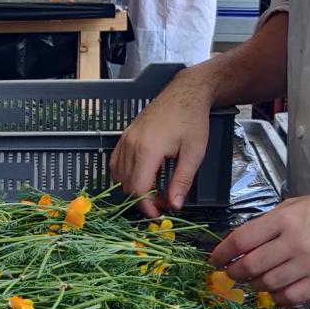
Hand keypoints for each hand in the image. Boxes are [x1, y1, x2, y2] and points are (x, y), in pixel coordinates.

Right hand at [110, 64, 218, 217]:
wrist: (185, 93)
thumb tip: (174, 206)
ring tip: (156, 189)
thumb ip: (182, 181)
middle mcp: (131, 145)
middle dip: (143, 199)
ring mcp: (125, 139)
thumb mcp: (194, 154)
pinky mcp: (124, 136)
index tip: (158, 215)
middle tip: (164, 200)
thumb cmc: (192, 121)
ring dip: (135, 188)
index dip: (147, 206)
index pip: (138, 189)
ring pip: (120, 176)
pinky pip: (116, 163)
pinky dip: (125, 175)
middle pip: (127, 185)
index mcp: (148, 150)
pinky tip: (141, 176)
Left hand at [209, 188, 309, 304]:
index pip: (242, 240)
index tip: (215, 260)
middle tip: (232, 273)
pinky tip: (276, 290)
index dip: (222, 253)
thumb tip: (242, 243)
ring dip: (255, 285)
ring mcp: (309, 265)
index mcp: (285, 219)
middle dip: (235, 272)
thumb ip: (270, 223)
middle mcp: (294, 242)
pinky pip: (289, 297)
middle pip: (250, 266)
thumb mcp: (298, 205)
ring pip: (267, 284)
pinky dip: (277, 296)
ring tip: (256, 280)